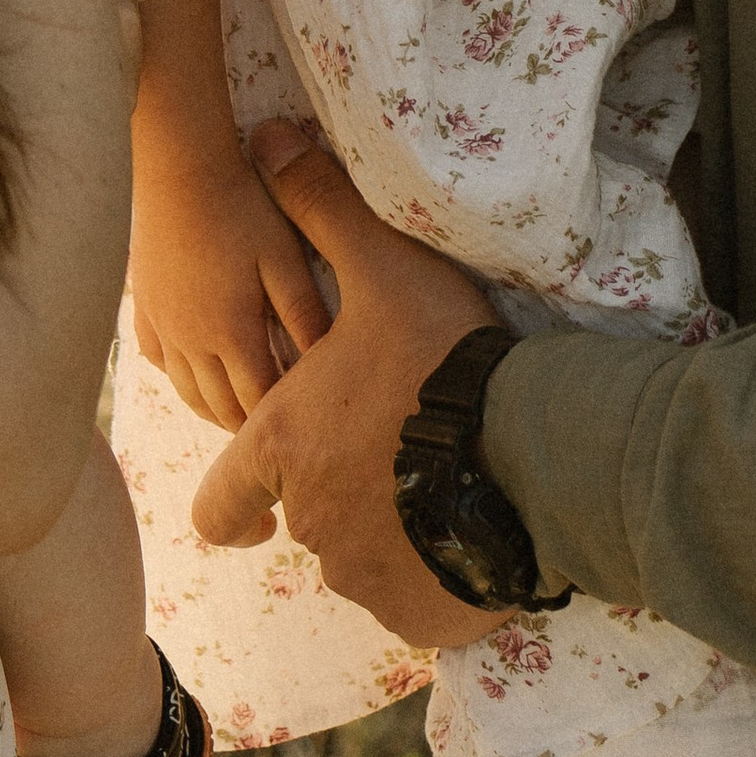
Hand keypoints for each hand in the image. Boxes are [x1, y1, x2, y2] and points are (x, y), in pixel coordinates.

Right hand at [129, 130, 332, 428]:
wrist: (177, 165)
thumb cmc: (241, 206)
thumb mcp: (284, 257)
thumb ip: (305, 313)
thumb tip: (327, 362)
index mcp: (231, 333)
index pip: (257, 402)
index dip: (279, 425)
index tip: (302, 438)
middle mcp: (191, 340)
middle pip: (219, 406)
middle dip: (247, 428)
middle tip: (273, 440)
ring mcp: (163, 324)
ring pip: (186, 391)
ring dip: (213, 410)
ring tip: (237, 417)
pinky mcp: (144, 304)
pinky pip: (158, 360)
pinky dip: (179, 378)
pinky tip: (190, 373)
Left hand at [190, 124, 504, 648]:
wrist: (537, 455)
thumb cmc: (446, 359)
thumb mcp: (383, 267)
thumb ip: (320, 207)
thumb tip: (266, 140)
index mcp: (284, 450)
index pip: (218, 505)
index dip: (229, 504)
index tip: (252, 501)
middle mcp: (311, 526)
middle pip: (306, 516)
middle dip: (339, 486)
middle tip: (397, 444)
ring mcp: (366, 579)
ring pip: (361, 557)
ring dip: (388, 527)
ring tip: (443, 481)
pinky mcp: (423, 616)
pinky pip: (415, 597)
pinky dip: (433, 570)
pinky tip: (470, 526)